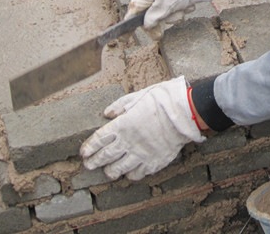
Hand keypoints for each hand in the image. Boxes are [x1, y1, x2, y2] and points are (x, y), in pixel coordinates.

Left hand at [80, 76, 204, 180]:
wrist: (185, 114)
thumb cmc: (163, 101)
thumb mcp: (139, 95)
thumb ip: (120, 105)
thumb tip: (107, 113)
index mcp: (123, 124)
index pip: (99, 139)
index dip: (89, 147)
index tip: (84, 152)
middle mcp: (128, 142)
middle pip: (105, 157)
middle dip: (94, 162)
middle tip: (88, 165)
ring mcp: (140, 154)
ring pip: (118, 169)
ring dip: (110, 171)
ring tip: (107, 171)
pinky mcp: (153, 162)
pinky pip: (137, 173)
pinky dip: (130, 174)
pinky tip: (129, 171)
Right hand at [126, 0, 214, 28]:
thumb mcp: (170, 0)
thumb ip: (157, 14)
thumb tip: (146, 26)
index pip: (135, 6)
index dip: (129, 21)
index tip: (124, 35)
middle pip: (150, 14)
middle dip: (163, 18)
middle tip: (173, 16)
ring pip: (164, 15)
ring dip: (175, 15)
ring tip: (184, 6)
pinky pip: (173, 12)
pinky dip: (180, 12)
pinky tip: (187, 5)